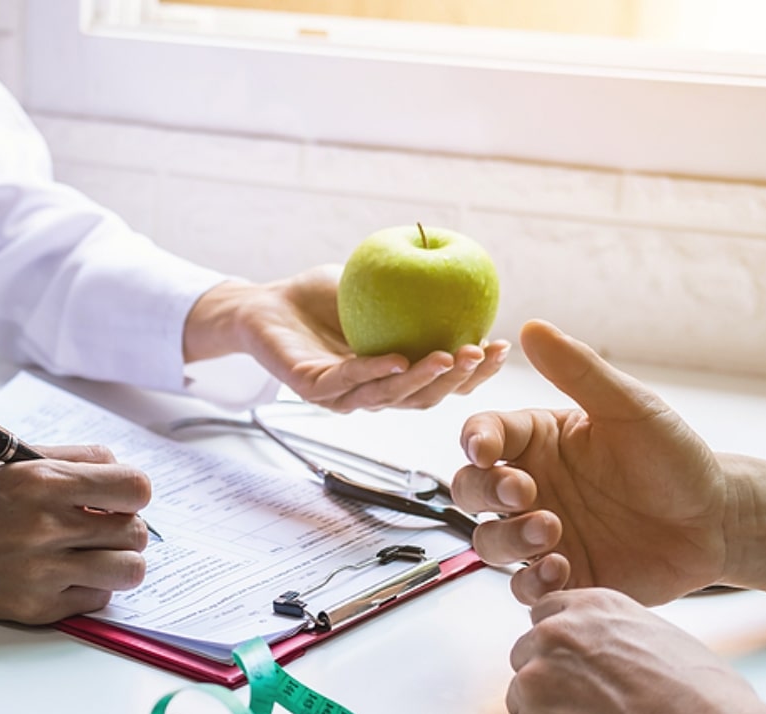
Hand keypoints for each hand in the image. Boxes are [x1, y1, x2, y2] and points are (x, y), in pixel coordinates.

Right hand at [0, 445, 149, 623]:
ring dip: (118, 561)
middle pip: (137, 533)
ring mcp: (42, 573)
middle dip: (127, 527)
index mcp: (41, 481)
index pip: (134, 488)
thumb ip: (74, 459)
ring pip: (129, 572)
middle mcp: (44, 527)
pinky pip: (97, 601)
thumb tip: (121, 473)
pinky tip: (63, 574)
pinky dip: (89, 587)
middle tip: (103, 526)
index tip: (119, 496)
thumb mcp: (14, 461)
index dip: (133, 492)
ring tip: (92, 553)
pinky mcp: (35, 608)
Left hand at [183, 267, 509, 411]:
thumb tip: (465, 264)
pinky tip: (398, 359)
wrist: (264, 305)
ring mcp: (340, 395)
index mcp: (392, 374)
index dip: (474, 372)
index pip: (441, 382)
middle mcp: (371, 392)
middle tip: (481, 354)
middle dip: (458, 381)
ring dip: (423, 380)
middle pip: (423, 398)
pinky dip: (373, 372)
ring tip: (450, 357)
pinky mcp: (310, 388)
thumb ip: (416, 283)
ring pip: (389, 397)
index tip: (500, 347)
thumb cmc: (321, 296)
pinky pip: (345, 383)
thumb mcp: (377, 283)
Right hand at [452, 319, 727, 604]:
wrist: (716, 521)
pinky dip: (533, 582)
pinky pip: (524, 587)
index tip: (485, 449)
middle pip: (469, 491)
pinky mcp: (561, 576)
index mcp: (536, 442)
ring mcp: (540, 535)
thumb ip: (578, 371)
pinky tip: (562, 568)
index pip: (482, 436)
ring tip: (552, 532)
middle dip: (485, 493)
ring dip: (509, 539)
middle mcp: (528, 488)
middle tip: (524, 493)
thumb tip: (532, 327)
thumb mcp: (629, 408)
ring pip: (488, 542)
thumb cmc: (672, 458)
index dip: (474, 442)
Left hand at [506, 587, 765, 713]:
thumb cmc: (707, 704)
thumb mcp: (663, 639)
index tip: (575, 668)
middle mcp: (554, 636)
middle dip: (550, 681)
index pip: (546, 616)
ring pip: (523, 699)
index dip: (561, 647)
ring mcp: (536, 681)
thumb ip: (616, 638)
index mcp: (590, 608)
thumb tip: (606, 654)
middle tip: (590, 710)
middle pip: (527, 655)